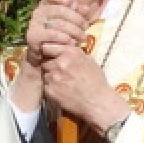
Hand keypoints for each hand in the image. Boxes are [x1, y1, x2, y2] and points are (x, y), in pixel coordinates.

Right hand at [26, 0, 92, 60]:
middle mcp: (39, 11)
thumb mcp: (71, 22)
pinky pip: (52, 35)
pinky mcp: (33, 37)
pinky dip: (65, 39)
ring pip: (59, 23)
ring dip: (74, 31)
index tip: (76, 6)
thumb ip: (79, 13)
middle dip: (77, 19)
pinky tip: (72, 43)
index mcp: (46, 3)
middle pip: (61, 10)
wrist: (44, 54)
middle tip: (85, 27)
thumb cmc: (60, 35)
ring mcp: (34, 23)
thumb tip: (87, 8)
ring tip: (82, 38)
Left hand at [28, 0, 127, 128]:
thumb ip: (76, 49)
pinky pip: (45, 82)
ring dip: (48, 70)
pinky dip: (50, 84)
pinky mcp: (51, 91)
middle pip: (45, 52)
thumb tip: (69, 36)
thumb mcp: (89, 60)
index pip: (52, 40)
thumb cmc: (97, 82)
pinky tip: (62, 89)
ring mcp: (55, 78)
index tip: (52, 42)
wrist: (100, 105)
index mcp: (72, 53)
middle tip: (54, 59)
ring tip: (62, 76)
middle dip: (47, 55)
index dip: (51, 41)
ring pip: (44, 68)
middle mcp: (62, 63)